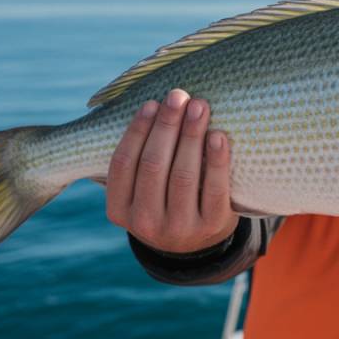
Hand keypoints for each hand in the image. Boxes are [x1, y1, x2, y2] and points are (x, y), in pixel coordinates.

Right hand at [106, 88, 238, 253]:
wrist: (198, 242)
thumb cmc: (164, 198)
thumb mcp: (140, 189)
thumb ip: (138, 158)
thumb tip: (150, 104)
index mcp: (120, 210)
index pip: (123, 164)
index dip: (136, 131)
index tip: (151, 103)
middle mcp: (145, 223)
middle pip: (153, 165)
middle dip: (166, 126)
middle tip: (178, 96)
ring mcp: (179, 228)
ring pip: (183, 175)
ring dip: (191, 136)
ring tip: (199, 106)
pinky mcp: (211, 226)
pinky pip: (214, 189)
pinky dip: (217, 160)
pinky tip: (218, 136)